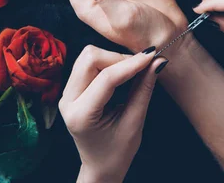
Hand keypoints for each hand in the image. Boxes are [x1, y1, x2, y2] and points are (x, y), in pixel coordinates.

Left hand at [59, 45, 166, 182]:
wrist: (100, 167)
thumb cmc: (117, 152)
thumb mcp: (134, 123)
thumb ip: (144, 89)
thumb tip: (157, 61)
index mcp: (81, 115)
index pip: (107, 78)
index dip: (131, 64)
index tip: (152, 56)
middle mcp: (67, 100)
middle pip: (91, 58)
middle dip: (118, 58)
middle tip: (141, 66)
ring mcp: (66, 93)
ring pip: (88, 56)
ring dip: (112, 57)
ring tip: (132, 70)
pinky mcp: (71, 88)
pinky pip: (87, 62)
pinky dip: (107, 61)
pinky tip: (121, 71)